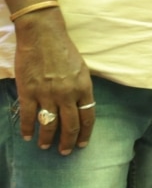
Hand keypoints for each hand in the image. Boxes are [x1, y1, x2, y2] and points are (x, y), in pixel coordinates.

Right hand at [14, 7, 94, 154]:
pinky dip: (28, 128)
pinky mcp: (29, 91)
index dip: (85, 133)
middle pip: (70, 125)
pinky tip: (27, 136)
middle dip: (68, 142)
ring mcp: (48, 94)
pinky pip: (29, 116)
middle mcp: (68, 94)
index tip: (81, 144)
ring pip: (50, 124)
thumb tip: (79, 106)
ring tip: (45, 146)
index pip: (88, 117)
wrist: (43, 36)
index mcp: (83, 88)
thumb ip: (81, 88)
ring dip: (48, 138)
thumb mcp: (82, 69)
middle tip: (64, 152)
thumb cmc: (64, 50)